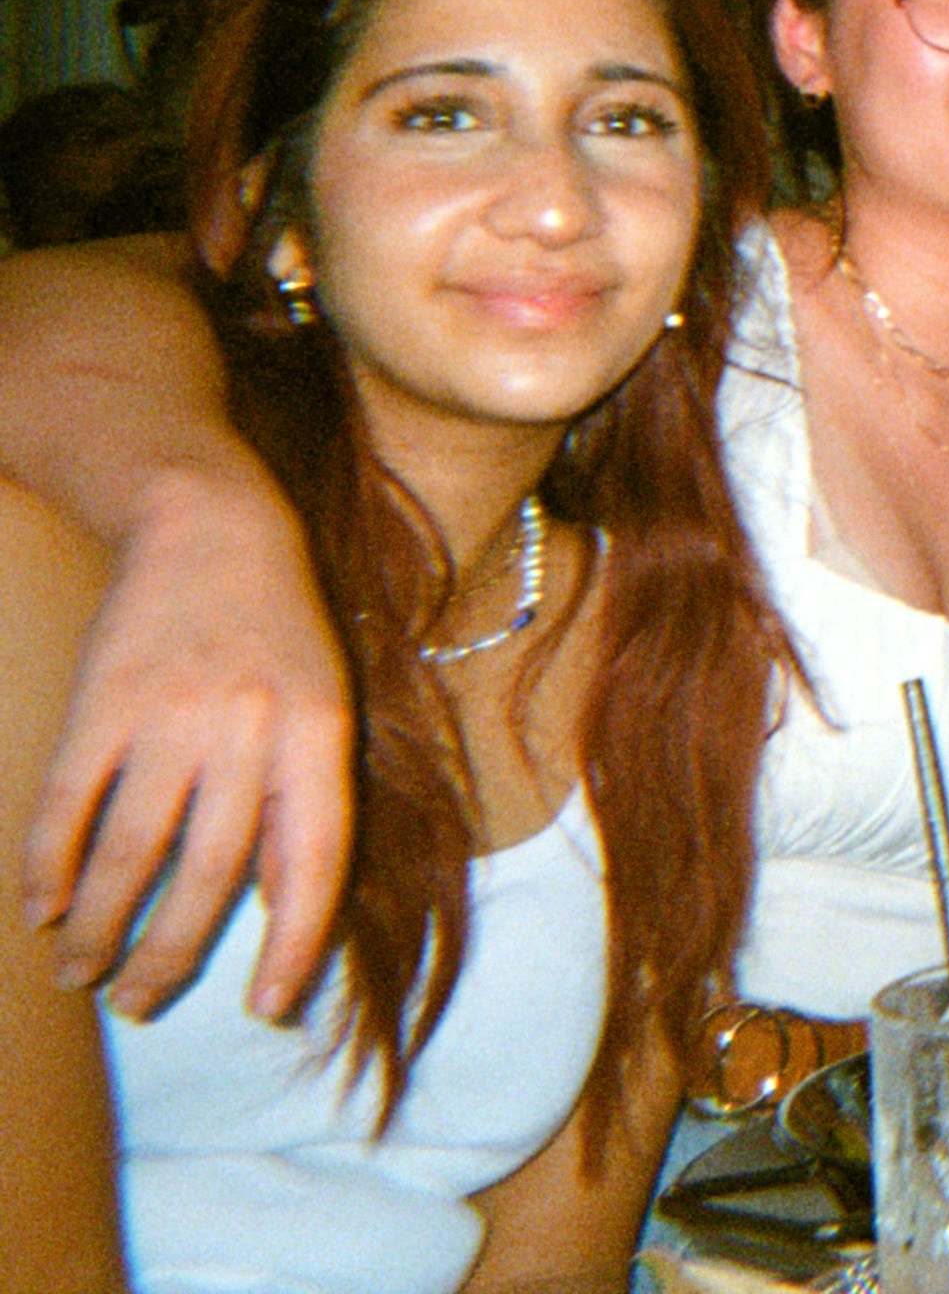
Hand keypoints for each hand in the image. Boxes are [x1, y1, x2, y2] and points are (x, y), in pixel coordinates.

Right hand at [24, 479, 351, 1018]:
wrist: (211, 525)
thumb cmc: (278, 630)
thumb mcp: (325, 704)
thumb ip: (307, 796)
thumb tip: (280, 902)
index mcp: (319, 736)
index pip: (314, 860)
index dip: (294, 942)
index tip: (267, 1007)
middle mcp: (250, 730)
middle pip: (208, 873)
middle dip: (170, 955)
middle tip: (140, 1006)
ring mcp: (171, 715)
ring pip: (129, 851)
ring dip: (99, 927)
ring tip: (81, 975)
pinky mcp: (101, 700)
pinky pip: (68, 803)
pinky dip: (48, 865)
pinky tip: (40, 908)